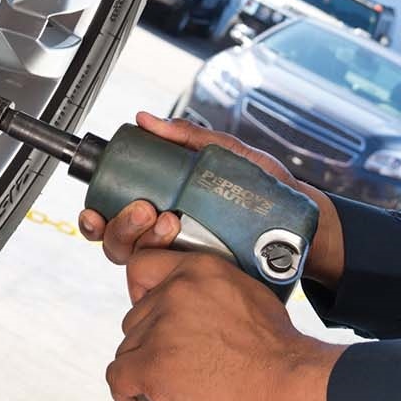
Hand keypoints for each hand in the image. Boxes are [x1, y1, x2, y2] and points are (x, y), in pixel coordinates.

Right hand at [78, 111, 346, 285]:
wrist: (304, 224)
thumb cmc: (266, 189)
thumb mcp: (229, 154)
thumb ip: (190, 138)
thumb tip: (146, 120)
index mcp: (164, 206)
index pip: (115, 216)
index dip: (95, 217)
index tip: (96, 210)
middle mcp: (167, 237)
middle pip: (117, 241)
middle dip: (119, 227)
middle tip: (146, 210)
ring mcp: (183, 260)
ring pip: (137, 263)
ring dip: (139, 241)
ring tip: (169, 223)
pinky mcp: (201, 279)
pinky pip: (168, 281)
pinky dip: (163, 267)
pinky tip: (178, 249)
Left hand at [106, 250, 345, 400]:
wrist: (288, 384)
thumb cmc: (276, 351)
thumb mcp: (247, 296)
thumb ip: (210, 294)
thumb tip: (191, 310)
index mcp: (199, 269)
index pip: (142, 267)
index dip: (142, 296)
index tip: (155, 318)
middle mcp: (175, 292)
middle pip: (134, 318)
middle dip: (152, 343)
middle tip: (183, 364)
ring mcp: (160, 328)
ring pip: (127, 350)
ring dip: (146, 371)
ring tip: (180, 386)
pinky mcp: (151, 365)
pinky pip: (117, 379)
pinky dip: (131, 396)